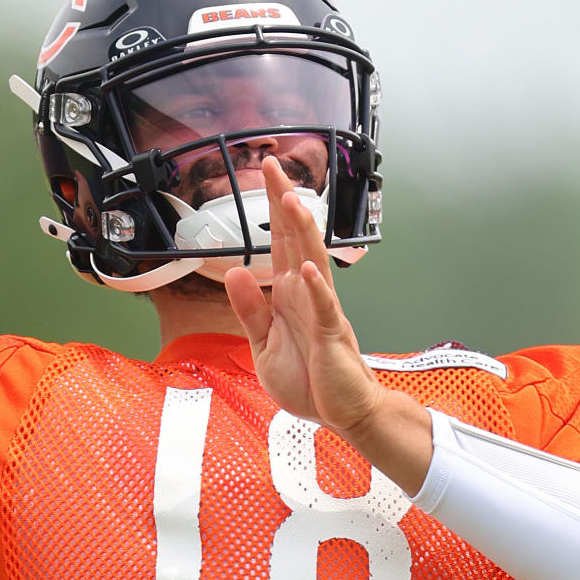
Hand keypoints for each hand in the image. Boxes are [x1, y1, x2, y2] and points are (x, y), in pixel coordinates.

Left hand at [222, 157, 387, 435]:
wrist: (343, 413)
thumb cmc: (310, 379)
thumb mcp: (264, 344)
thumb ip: (250, 309)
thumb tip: (236, 272)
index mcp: (291, 294)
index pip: (280, 241)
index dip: (273, 208)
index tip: (265, 174)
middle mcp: (308, 294)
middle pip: (297, 239)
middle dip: (285, 202)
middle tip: (274, 167)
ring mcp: (322, 312)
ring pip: (313, 262)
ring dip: (302, 233)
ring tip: (292, 202)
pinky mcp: (331, 336)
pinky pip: (324, 308)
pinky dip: (317, 288)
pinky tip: (307, 268)